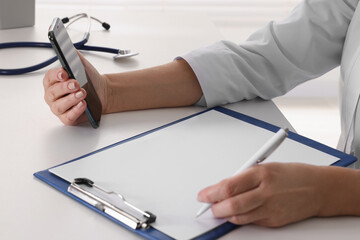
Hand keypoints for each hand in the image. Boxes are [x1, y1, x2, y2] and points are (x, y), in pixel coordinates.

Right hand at [43, 53, 107, 125]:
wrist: (102, 92)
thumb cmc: (89, 80)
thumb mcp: (82, 66)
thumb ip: (74, 57)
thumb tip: (67, 47)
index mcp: (53, 82)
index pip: (49, 78)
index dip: (56, 75)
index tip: (64, 73)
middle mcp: (53, 96)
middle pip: (53, 92)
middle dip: (65, 87)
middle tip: (76, 83)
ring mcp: (59, 108)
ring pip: (59, 106)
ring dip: (71, 99)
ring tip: (83, 93)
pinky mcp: (67, 118)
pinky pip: (68, 117)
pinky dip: (75, 111)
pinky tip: (83, 104)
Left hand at [197, 162, 322, 226]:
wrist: (318, 188)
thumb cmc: (292, 174)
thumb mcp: (265, 167)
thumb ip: (244, 178)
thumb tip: (223, 188)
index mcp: (261, 174)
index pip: (228, 186)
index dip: (211, 193)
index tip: (203, 195)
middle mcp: (266, 192)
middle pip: (231, 205)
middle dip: (214, 208)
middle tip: (208, 206)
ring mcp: (271, 208)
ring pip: (239, 217)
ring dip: (225, 215)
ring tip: (220, 210)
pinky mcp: (275, 221)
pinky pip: (252, 222)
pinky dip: (241, 218)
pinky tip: (238, 213)